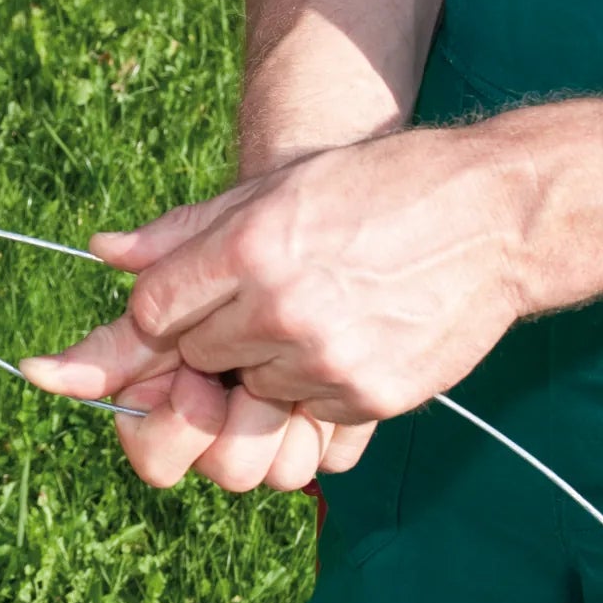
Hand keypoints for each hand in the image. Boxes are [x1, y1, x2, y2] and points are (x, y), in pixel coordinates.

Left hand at [23, 126, 532, 486]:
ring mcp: (326, 361)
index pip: (152, 311)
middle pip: (195, 357)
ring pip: (247, 392)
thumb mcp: (278, 187)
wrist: (500, 216)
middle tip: (259, 304)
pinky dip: (312, 390)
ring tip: (313, 316)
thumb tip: (103, 252)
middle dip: (210, 340)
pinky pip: (304, 416)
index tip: (180, 306)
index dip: (160, 313)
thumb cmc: (382, 189)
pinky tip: (348, 340)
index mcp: (251, 247)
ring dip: (262, 368)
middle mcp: (281, 309)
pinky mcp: (368, 398)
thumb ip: (185, 230)